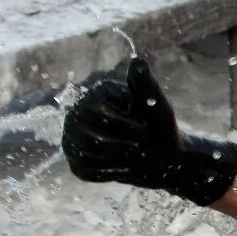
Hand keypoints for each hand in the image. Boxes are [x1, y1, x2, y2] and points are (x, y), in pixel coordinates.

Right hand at [62, 58, 236, 205]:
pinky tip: (123, 167)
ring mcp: (73, 137)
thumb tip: (139, 62)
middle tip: (139, 146)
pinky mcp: (75, 158)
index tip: (145, 130)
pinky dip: (109, 173)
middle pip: (90, 139)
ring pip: (85, 156)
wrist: (163, 158)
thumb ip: (146, 87)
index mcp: (96, 96)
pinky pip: (84, 170)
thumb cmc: (161, 128)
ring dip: (117, 161)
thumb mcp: (157, 107)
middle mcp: (78, 114)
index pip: (96, 113)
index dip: (123, 126)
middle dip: (122, 147)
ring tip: (132, 156)